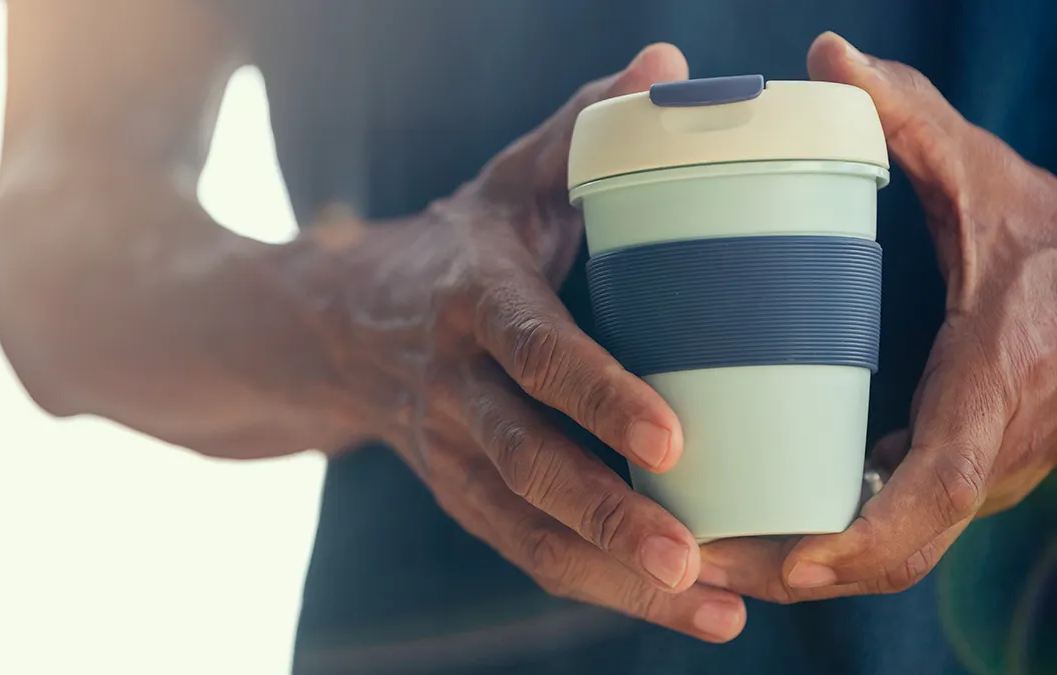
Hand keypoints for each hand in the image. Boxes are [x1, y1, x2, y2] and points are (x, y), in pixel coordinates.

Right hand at [316, 45, 746, 640]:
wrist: (337, 328)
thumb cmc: (454, 246)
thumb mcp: (505, 182)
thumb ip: (581, 128)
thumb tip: (668, 66)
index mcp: (475, 299)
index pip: (535, 351)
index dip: (597, 395)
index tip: (673, 437)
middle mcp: (458, 388)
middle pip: (529, 465)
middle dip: (612, 517)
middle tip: (702, 559)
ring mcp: (455, 454)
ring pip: (530, 529)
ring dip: (619, 575)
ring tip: (716, 607)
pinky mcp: (463, 496)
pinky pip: (529, 551)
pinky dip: (604, 586)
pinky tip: (685, 606)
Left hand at [700, 32, 1056, 602]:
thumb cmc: (1048, 234)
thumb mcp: (985, 175)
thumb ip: (912, 121)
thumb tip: (828, 57)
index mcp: (994, 383)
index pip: (939, 487)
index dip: (865, 533)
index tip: (790, 559)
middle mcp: (989, 450)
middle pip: (894, 549)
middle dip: (794, 570)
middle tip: (693, 563)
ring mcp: (974, 472)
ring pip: (885, 552)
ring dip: (794, 568)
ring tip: (694, 560)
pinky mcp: (951, 470)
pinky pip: (885, 528)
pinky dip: (818, 542)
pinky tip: (742, 531)